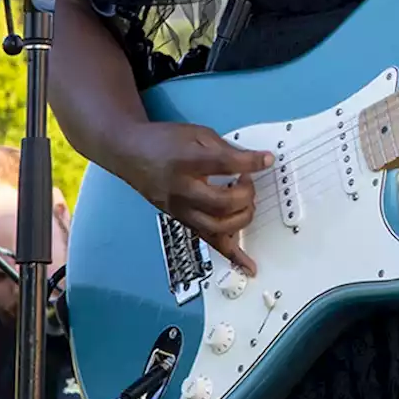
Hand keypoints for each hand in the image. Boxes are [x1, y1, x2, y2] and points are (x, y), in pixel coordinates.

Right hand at [113, 121, 272, 274]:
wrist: (132, 154)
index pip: (224, 164)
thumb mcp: (197, 134)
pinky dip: (232, 255)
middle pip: (221, 202)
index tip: (267, 160)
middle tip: (249, 183)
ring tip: (246, 203)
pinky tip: (249, 264)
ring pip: (216, 227)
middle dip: (245, 195)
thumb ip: (226, 148)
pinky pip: (210, 242)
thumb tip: (255, 161)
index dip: (250, 163)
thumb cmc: (164, 141)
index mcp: (186, 161)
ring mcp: (181, 210)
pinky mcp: (183, 222)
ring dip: (241, 218)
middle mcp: (182, 190)